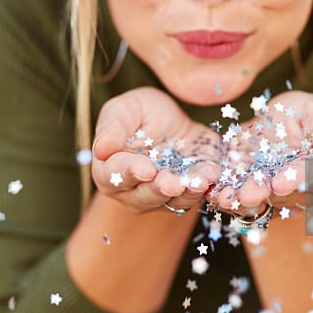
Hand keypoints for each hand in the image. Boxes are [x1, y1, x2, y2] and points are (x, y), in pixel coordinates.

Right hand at [91, 87, 220, 213]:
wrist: (171, 120)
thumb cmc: (139, 113)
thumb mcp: (123, 110)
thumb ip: (112, 128)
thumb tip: (100, 148)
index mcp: (109, 172)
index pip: (115, 176)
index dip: (130, 172)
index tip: (146, 168)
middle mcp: (133, 192)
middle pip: (145, 196)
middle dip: (160, 189)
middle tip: (172, 182)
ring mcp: (162, 197)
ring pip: (173, 202)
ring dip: (186, 193)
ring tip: (198, 182)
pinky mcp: (188, 193)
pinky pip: (198, 195)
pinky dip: (206, 187)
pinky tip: (212, 176)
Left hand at [211, 90, 312, 214]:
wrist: (271, 118)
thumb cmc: (303, 114)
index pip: (312, 179)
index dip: (299, 181)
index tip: (285, 181)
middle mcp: (295, 190)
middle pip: (282, 197)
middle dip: (265, 195)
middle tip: (251, 193)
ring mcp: (269, 194)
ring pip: (258, 202)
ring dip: (241, 202)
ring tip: (228, 198)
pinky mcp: (245, 191)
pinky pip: (235, 198)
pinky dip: (225, 198)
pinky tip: (214, 194)